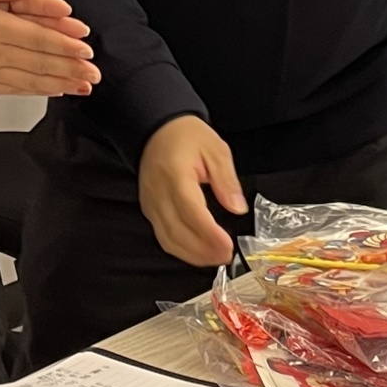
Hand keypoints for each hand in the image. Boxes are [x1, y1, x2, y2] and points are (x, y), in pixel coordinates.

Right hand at [0, 0, 99, 97]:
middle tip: (95, 73)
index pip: (38, 36)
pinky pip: (16, 89)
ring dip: (61, 83)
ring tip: (83, 86)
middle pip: (41, 61)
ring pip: (32, 79)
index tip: (85, 48)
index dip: (64, 44)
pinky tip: (55, 90)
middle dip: (71, 68)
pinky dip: (38, 91)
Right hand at [139, 115, 245, 267]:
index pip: (191, 212)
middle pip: (178, 232)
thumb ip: (227, 180)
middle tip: (226, 256)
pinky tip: (197, 251)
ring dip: (192, 254)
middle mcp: (159, 194)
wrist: (156, 128)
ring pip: (168, 239)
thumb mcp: (215, 149)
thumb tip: (238, 208)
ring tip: (215, 258)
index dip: (209, 234)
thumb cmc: (186, 135)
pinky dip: (180, 248)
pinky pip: (162, 236)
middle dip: (203, 250)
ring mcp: (151, 204)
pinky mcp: (149, 210)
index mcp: (176, 176)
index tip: (227, 246)